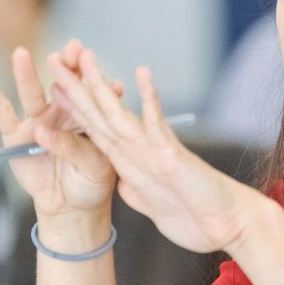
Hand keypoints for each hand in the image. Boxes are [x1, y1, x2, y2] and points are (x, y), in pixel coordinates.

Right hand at [0, 43, 117, 218]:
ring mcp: (37, 121)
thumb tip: (43, 133)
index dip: (94, 79)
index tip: (95, 63)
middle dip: (66, 66)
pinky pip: (2, 115)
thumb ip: (75, 148)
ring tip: (21, 53)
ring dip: (26, 74)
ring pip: (32, 93)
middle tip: (71, 48)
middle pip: (63, 84)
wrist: (72, 205)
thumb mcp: (93, 167)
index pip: (90, 93)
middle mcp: (62, 112)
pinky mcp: (15, 136)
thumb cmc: (90, 181)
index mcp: (87, 116)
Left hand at [49, 47, 257, 253]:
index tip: (54, 88)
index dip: (74, 109)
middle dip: (76, 88)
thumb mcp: (155, 208)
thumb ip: (137, 192)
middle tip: (54, 59)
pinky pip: (157, 125)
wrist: (229, 226)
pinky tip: (141, 73)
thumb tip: (122, 185)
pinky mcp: (172, 156)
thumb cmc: (198, 219)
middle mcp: (141, 151)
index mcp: (132, 164)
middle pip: (101, 115)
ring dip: (100, 87)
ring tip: (85, 58)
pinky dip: (149, 99)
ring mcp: (156, 150)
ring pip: (120, 114)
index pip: (97, 130)